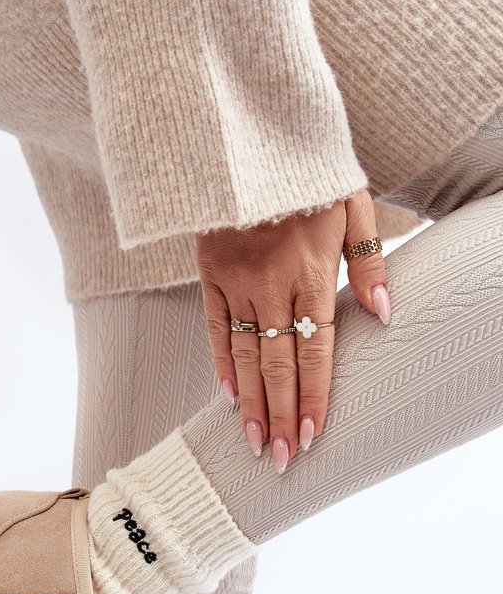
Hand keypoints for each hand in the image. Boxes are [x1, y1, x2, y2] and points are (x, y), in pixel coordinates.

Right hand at [196, 190, 390, 473]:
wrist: (244, 135)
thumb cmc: (308, 170)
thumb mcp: (353, 202)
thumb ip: (370, 259)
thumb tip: (384, 313)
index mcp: (313, 270)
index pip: (316, 350)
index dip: (314, 396)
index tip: (311, 435)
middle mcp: (273, 283)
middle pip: (279, 365)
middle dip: (280, 416)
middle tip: (280, 458)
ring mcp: (237, 281)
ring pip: (245, 355)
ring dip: (250, 404)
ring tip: (254, 443)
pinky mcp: (210, 273)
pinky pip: (215, 328)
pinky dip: (221, 363)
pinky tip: (228, 397)